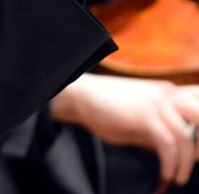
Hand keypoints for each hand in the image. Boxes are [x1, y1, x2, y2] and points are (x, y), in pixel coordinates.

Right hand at [51, 74, 198, 186]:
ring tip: (179, 177)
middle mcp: (166, 93)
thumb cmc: (110, 108)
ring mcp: (155, 103)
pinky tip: (166, 173)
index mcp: (168, 91)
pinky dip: (170, 164)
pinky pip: (168, 145)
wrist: (82, 97)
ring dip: (186, 163)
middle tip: (196, 161)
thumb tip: (186, 153)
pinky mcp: (143, 115)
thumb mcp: (142, 117)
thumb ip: (163, 130)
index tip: (198, 151)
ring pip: (186, 137)